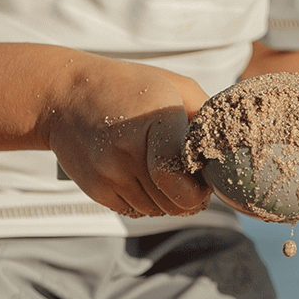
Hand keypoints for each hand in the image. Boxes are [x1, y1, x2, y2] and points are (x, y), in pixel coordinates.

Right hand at [43, 59, 212, 217]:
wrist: (64, 95)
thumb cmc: (129, 88)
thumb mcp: (173, 86)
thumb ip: (206, 116)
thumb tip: (234, 148)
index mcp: (153, 122)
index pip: (177, 177)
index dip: (199, 188)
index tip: (203, 176)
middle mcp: (126, 152)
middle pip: (175, 203)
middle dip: (191, 198)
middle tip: (191, 179)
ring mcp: (108, 174)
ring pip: (158, 212)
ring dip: (169, 201)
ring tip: (165, 173)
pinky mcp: (96, 190)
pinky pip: (136, 213)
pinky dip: (147, 203)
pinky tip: (143, 177)